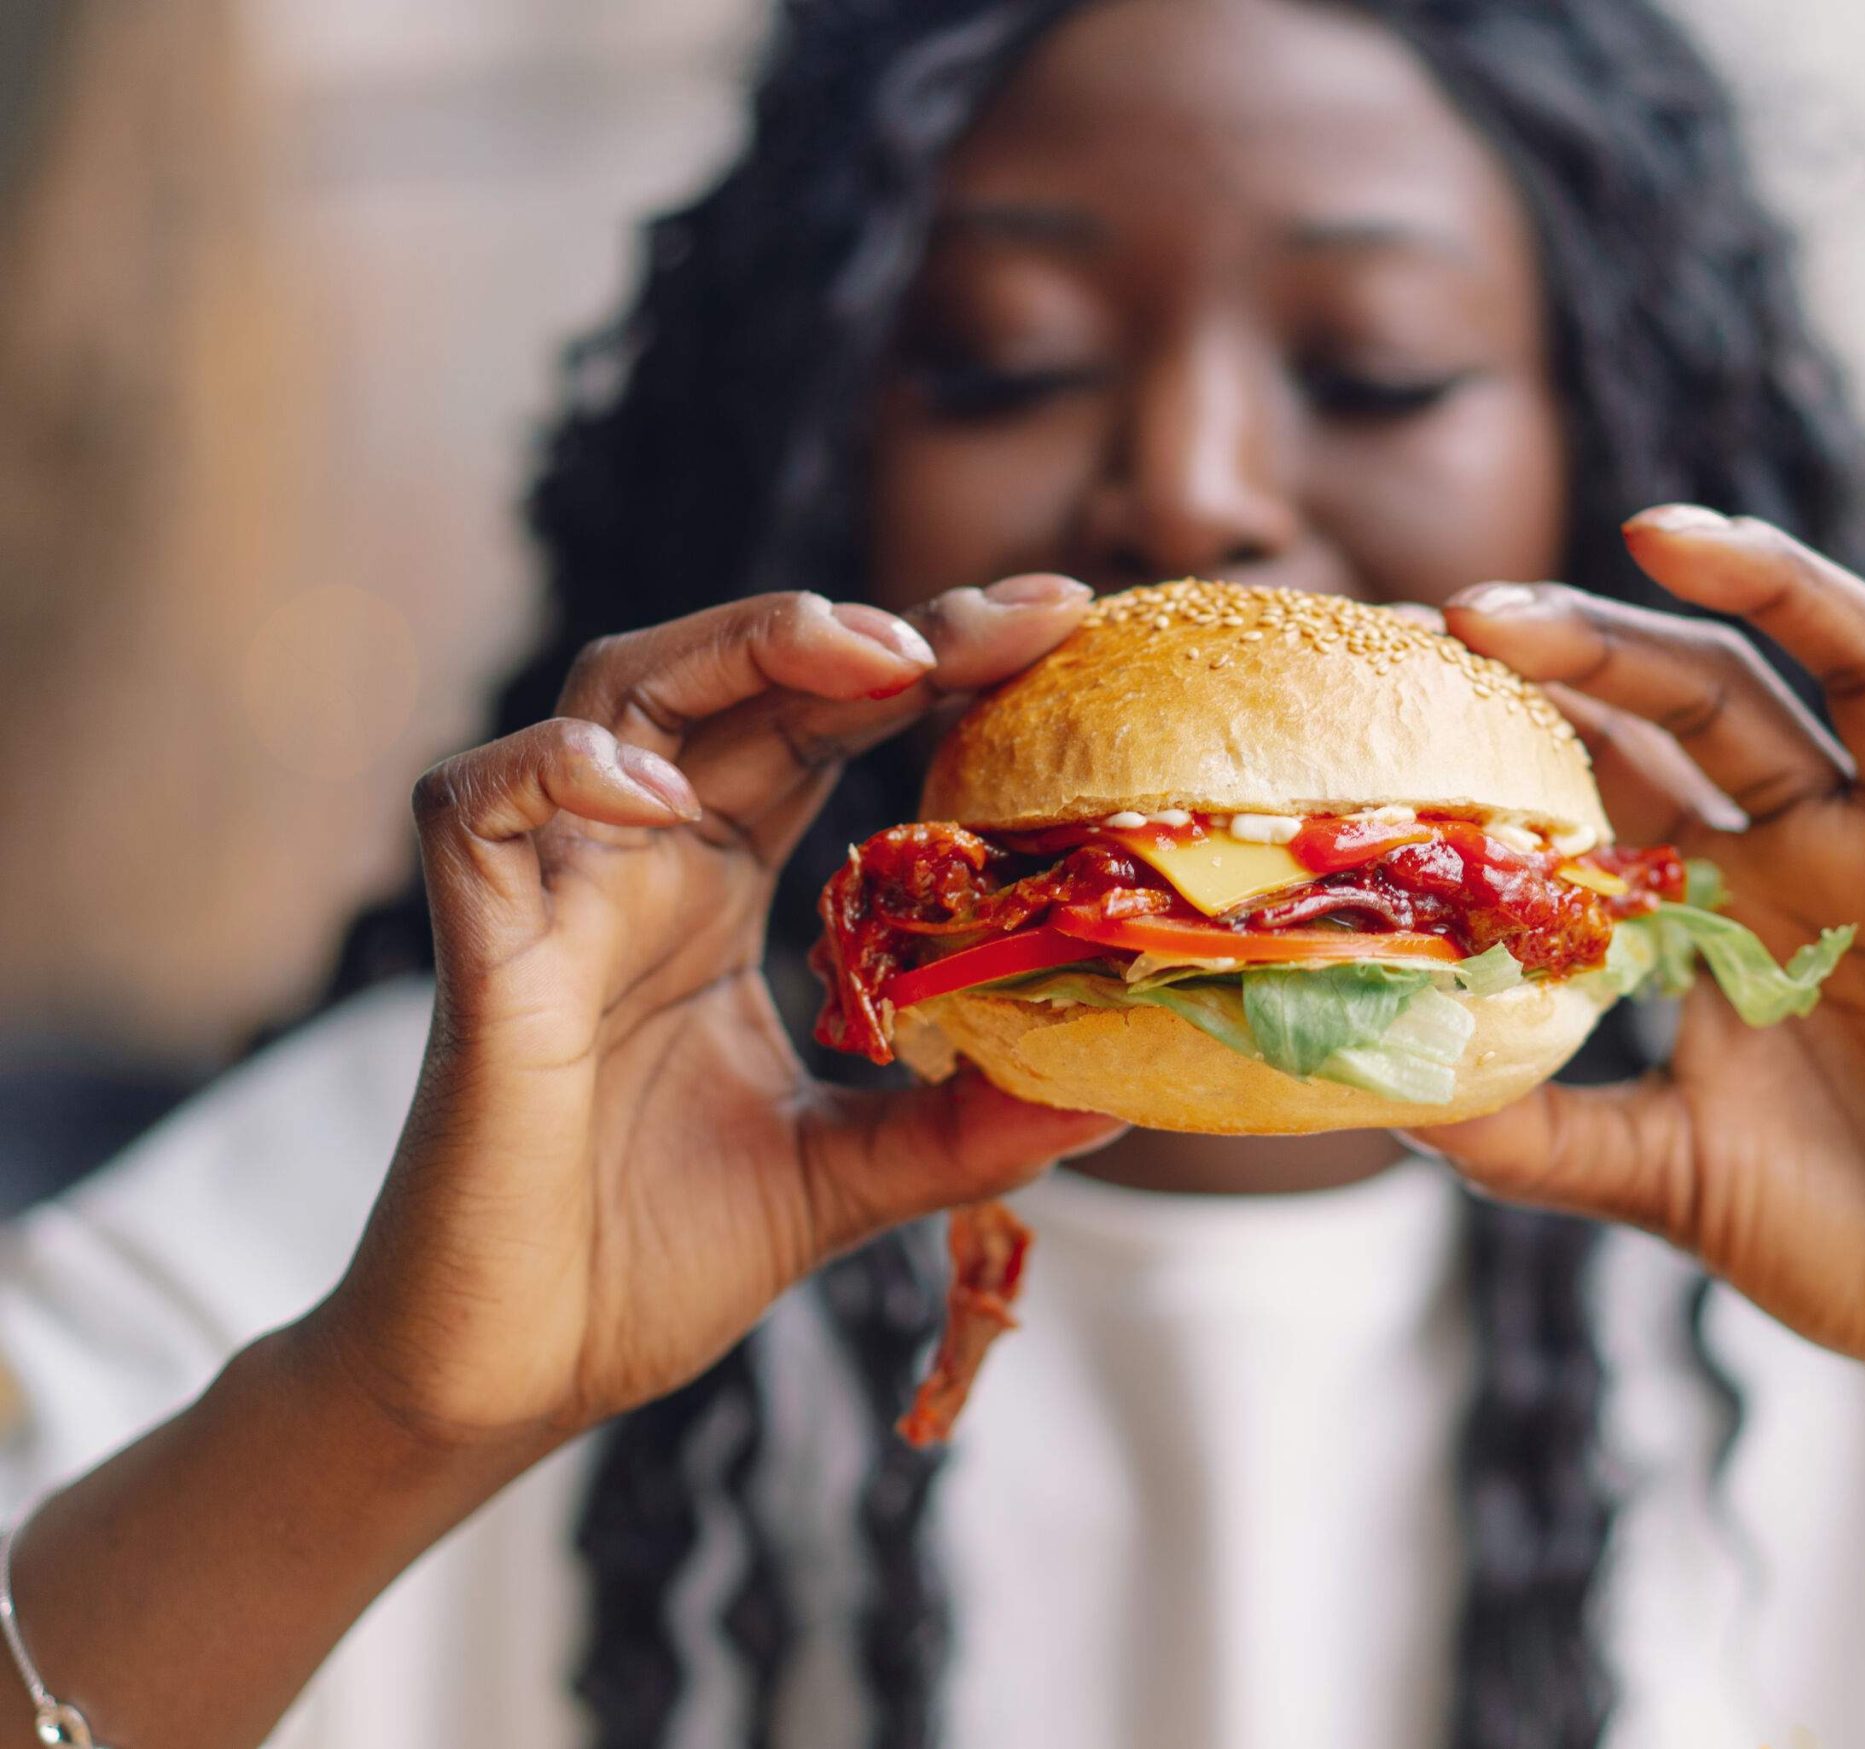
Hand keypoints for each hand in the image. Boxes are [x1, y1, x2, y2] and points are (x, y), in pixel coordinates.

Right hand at [309, 577, 1123, 1451]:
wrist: (510, 1377)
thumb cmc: (652, 1264)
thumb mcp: (851, 1179)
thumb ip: (965, 1127)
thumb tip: (1121, 1092)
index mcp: (721, 891)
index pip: (828, 727)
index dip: (931, 662)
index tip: (1059, 621)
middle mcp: (643, 865)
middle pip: (740, 676)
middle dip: (874, 627)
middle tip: (1007, 620)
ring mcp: (556, 896)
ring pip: (617, 692)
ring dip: (741, 647)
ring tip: (873, 658)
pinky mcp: (480, 955)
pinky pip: (478, 805)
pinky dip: (561, 771)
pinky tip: (667, 797)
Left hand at [1416, 508, 1864, 1398]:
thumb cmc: (1836, 1236)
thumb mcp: (1658, 1174)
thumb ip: (1534, 1137)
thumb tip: (1389, 1099)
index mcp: (1728, 894)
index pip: (1621, 754)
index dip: (1531, 698)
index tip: (1412, 651)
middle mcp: (1829, 846)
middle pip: (1719, 691)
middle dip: (1605, 638)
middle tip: (1484, 611)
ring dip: (1784, 588)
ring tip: (1666, 536)